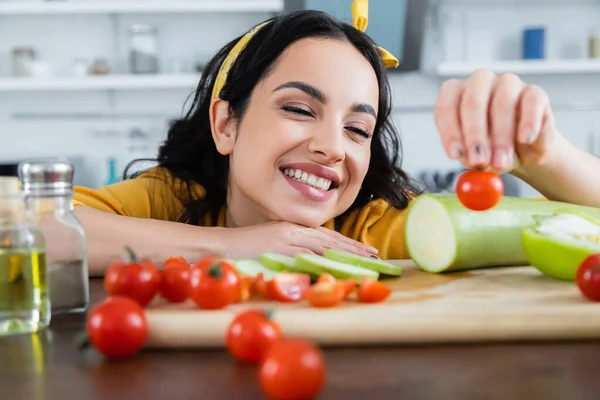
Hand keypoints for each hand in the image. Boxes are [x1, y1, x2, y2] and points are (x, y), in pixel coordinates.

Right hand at [219, 221, 378, 258]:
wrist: (220, 245)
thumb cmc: (244, 250)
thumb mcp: (272, 246)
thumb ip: (292, 250)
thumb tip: (312, 262)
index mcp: (292, 229)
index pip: (326, 236)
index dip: (347, 244)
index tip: (366, 250)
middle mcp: (293, 230)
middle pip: (330, 239)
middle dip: (354, 248)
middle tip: (375, 255)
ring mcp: (286, 237)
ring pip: (323, 245)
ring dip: (346, 253)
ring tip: (366, 260)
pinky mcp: (278, 246)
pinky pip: (306, 254)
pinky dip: (323, 260)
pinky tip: (339, 265)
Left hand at [434, 69, 559, 173]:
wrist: (525, 151)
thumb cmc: (491, 149)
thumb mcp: (475, 156)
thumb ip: (469, 157)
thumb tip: (471, 161)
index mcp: (456, 95)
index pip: (446, 107)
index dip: (450, 132)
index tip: (455, 155)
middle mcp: (480, 83)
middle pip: (472, 102)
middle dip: (474, 135)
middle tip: (478, 161)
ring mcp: (508, 84)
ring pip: (502, 103)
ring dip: (501, 137)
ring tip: (501, 162)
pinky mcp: (535, 92)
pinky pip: (532, 101)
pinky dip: (528, 122)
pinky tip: (525, 139)